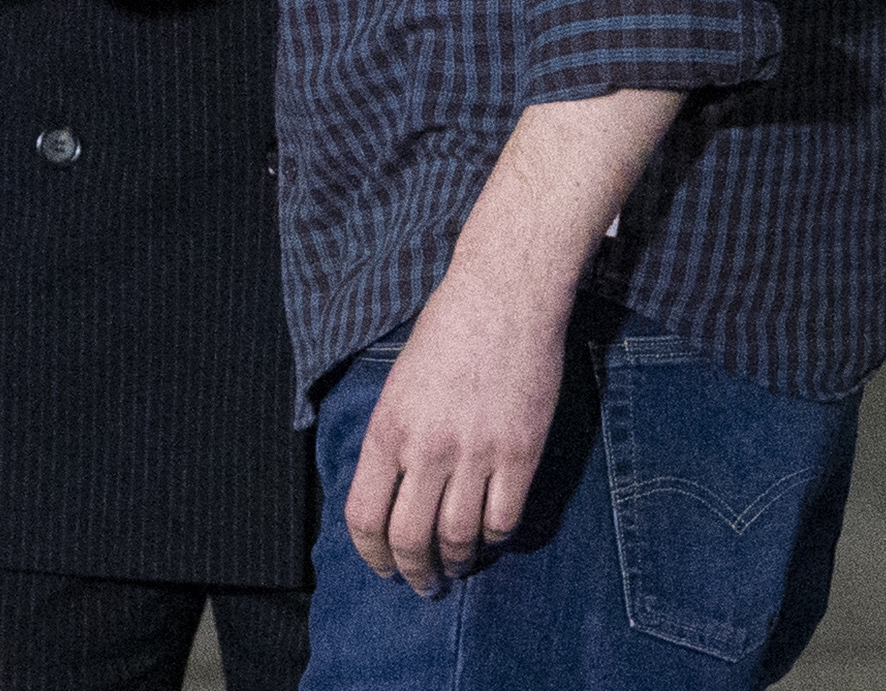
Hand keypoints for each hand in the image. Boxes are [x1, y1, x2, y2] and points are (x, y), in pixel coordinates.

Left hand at [343, 263, 567, 594]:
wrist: (501, 300)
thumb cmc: (445, 335)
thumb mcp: (397, 386)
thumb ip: (392, 440)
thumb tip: (388, 493)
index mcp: (387, 429)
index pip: (365, 515)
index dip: (371, 555)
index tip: (382, 568)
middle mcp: (426, 448)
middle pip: (410, 539)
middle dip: (414, 573)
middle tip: (423, 585)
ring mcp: (476, 453)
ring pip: (459, 538)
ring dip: (456, 563)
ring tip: (457, 568)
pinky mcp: (520, 454)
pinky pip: (503, 519)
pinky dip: (495, 538)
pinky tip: (490, 536)